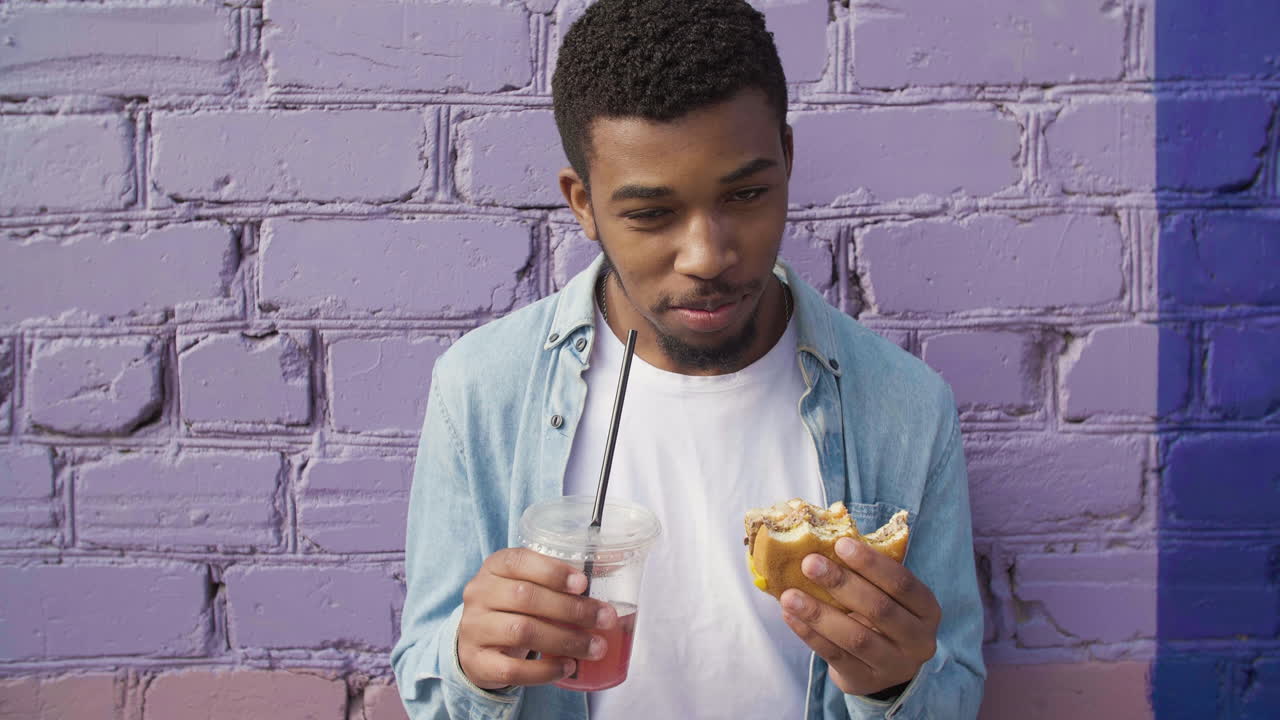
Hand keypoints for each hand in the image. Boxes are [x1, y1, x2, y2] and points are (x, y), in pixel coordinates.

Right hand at [458, 548, 617, 689]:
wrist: (477, 646)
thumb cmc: (513, 610)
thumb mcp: (526, 586)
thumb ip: (556, 582)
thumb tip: (610, 575)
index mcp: (494, 568)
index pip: (519, 561)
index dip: (552, 571)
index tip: (583, 584)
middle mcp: (479, 595)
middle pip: (526, 597)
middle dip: (571, 609)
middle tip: (605, 619)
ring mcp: (474, 629)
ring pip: (522, 631)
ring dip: (565, 640)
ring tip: (595, 647)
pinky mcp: (477, 663)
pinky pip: (513, 669)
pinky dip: (545, 671)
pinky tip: (568, 667)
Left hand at [779, 537, 939, 696]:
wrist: (883, 669)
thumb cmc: (882, 618)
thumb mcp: (888, 597)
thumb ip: (868, 574)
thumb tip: (824, 538)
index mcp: (927, 610)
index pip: (903, 583)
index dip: (871, 563)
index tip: (840, 544)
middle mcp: (918, 640)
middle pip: (879, 609)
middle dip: (842, 584)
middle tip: (810, 564)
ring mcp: (894, 665)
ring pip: (855, 637)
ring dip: (819, 614)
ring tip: (789, 595)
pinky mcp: (865, 681)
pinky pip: (835, 656)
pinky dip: (810, 634)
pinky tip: (790, 616)